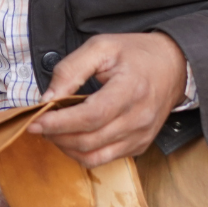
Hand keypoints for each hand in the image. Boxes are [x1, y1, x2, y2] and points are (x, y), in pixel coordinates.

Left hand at [27, 32, 186, 167]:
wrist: (172, 65)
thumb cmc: (135, 53)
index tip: (35, 121)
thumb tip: (48, 98)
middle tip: (38, 123)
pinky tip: (71, 136)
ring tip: (52, 130)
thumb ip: (71, 70)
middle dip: (56, 135)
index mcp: (130, 90)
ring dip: (66, 147)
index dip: (59, 122)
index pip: (90, 116)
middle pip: (89, 139)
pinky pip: (104, 159)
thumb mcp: (100, 47)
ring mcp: (141, 136)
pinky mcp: (139, 145)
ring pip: (94, 156)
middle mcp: (138, 119)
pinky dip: (82, 152)